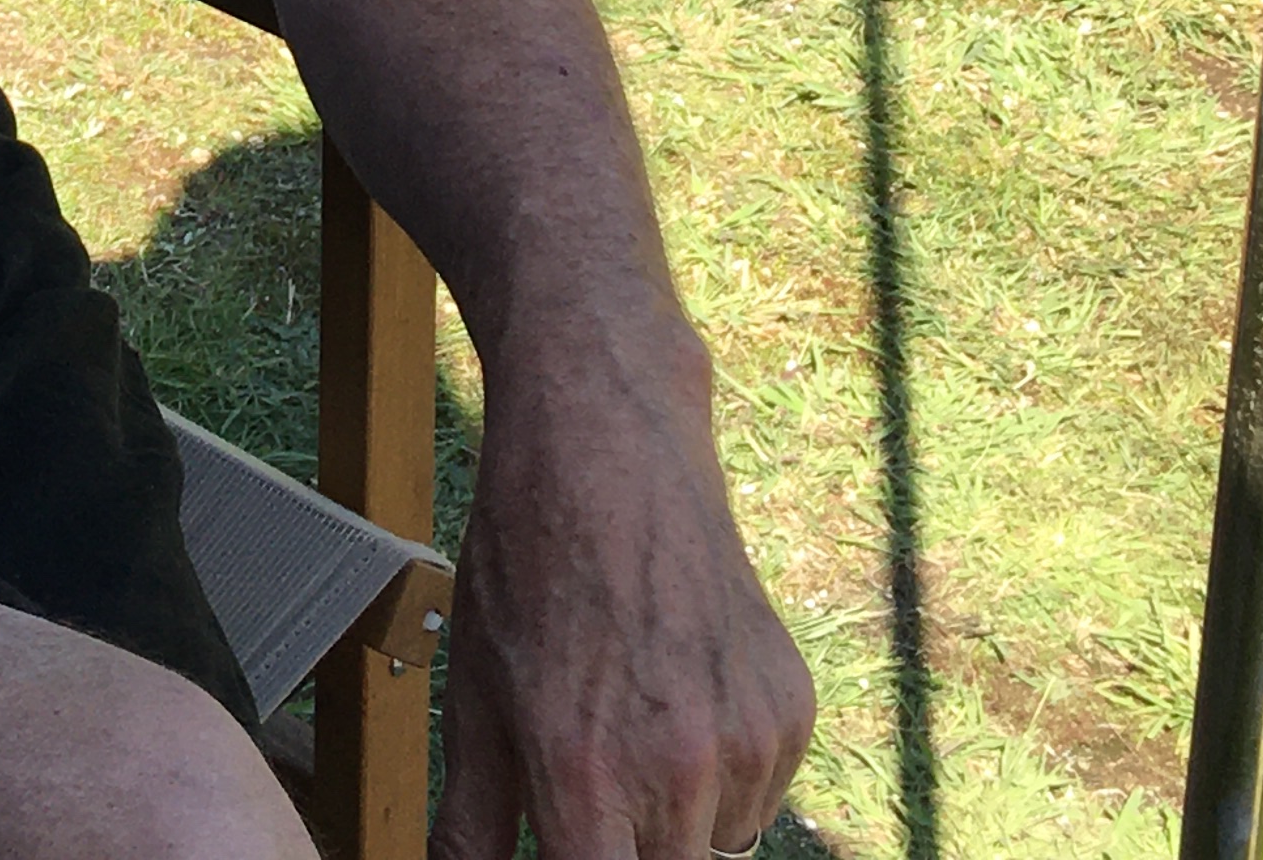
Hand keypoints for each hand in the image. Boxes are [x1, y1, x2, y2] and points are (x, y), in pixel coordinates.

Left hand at [435, 320, 815, 859]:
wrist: (609, 443)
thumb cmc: (528, 559)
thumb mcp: (473, 691)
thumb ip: (470, 822)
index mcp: (585, 775)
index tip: (570, 844)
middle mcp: (678, 769)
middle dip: (625, 851)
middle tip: (594, 789)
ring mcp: (747, 740)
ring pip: (715, 849)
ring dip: (676, 825)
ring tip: (631, 728)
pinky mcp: (791, 709)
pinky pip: (759, 796)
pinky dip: (724, 778)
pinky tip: (678, 698)